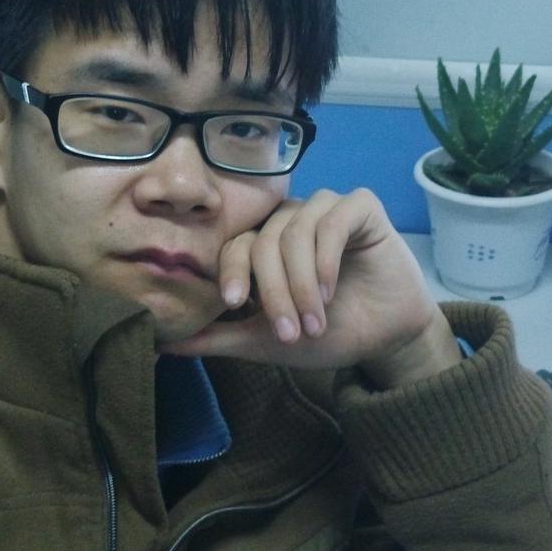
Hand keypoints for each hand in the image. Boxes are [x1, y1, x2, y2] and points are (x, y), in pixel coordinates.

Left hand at [158, 189, 462, 388]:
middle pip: (264, 241)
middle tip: (289, 332)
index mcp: (266, 244)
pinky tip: (331, 290)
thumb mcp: (267, 341)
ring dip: (302, 283)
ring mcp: (325, 209)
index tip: (234, 305)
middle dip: (273, 292)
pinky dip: (326, 259)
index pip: (236, 245)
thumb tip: (165, 343)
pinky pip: (332, 222)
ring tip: (315, 321)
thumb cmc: (328, 334)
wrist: (386, 338)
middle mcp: (292, 220)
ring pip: (295, 233)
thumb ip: (220, 337)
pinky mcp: (360, 207)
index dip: (232, 272)